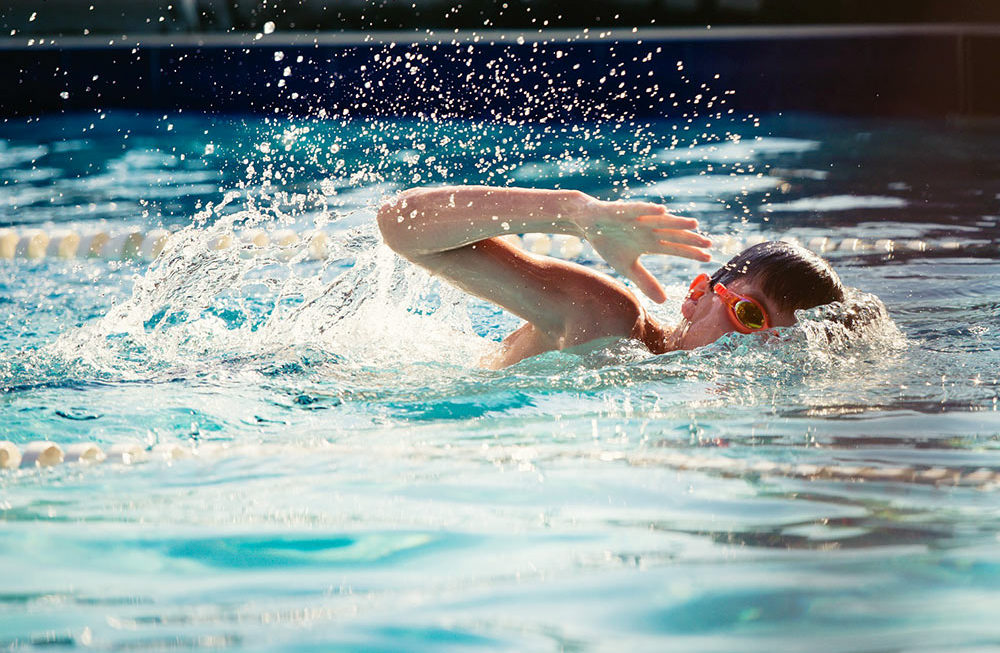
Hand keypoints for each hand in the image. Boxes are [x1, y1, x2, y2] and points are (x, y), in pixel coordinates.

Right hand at [576, 199, 711, 302]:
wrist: (588, 224)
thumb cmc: (609, 243)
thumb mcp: (627, 267)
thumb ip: (645, 281)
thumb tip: (664, 301)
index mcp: (651, 243)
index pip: (675, 248)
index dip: (691, 253)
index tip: (708, 259)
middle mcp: (649, 229)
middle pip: (673, 234)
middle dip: (690, 239)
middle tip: (710, 244)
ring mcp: (638, 219)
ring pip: (661, 221)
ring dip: (676, 222)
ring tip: (694, 225)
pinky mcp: (623, 210)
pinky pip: (638, 209)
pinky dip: (649, 209)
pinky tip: (662, 210)